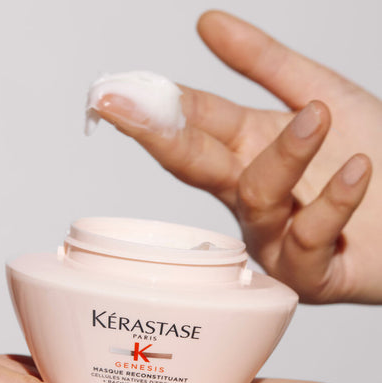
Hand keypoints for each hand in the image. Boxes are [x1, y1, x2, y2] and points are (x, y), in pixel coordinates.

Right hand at [92, 11, 381, 303]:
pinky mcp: (308, 273)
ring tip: (315, 119)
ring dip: (282, 156)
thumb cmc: (373, 156)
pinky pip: (306, 238)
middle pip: (196, 165)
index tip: (113, 93)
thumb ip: (265, 62)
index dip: (153, 107)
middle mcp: (251, 194)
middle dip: (160, 136)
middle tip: (131, 108)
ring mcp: (275, 236)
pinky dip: (331, 202)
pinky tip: (356, 171)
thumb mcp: (324, 93)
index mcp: (248, 150)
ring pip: (256, 197)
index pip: (192, 123)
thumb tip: (207, 23)